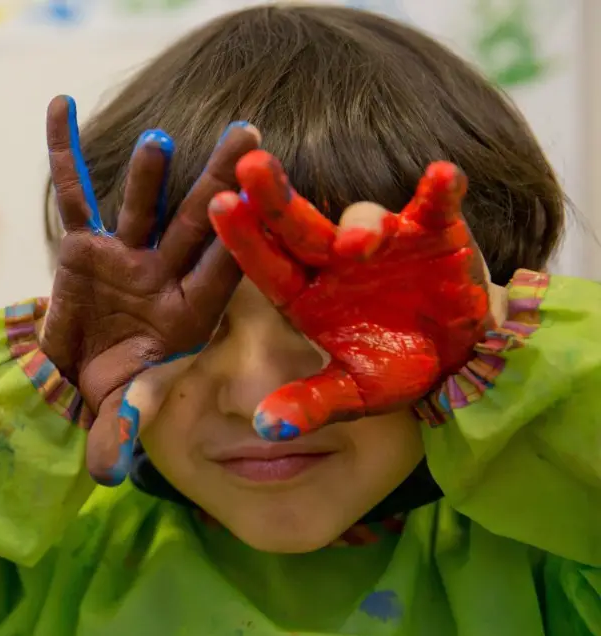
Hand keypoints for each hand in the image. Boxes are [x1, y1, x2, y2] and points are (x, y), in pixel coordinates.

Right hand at [39, 95, 260, 484]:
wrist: (77, 378)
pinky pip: (74, 192)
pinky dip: (64, 151)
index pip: (216, 274)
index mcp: (186, 314)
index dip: (235, 244)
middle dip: (217, 184)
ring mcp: (124, 257)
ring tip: (161, 138)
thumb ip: (118, 434)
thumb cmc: (112, 395)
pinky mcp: (84, 246)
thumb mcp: (116, 414)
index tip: (259, 210)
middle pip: (193, 224)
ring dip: (151, 171)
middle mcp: (162, 276)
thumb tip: (111, 472)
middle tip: (249, 137)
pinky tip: (59, 106)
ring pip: (141, 206)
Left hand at [208, 150, 490, 440]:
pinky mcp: (434, 230)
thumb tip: (267, 430)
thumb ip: (311, 405)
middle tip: (250, 166)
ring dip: (362, 226)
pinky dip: (441, 193)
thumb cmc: (390, 366)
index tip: (218, 207)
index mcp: (302, 292)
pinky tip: (444, 177)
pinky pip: (435, 206)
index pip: (264, 263)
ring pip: (363, 220)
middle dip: (274, 196)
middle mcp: (332, 259)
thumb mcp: (352, 393)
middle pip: (297, 224)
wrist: (456, 354)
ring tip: (364, 244)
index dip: (242, 238)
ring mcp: (383, 240)